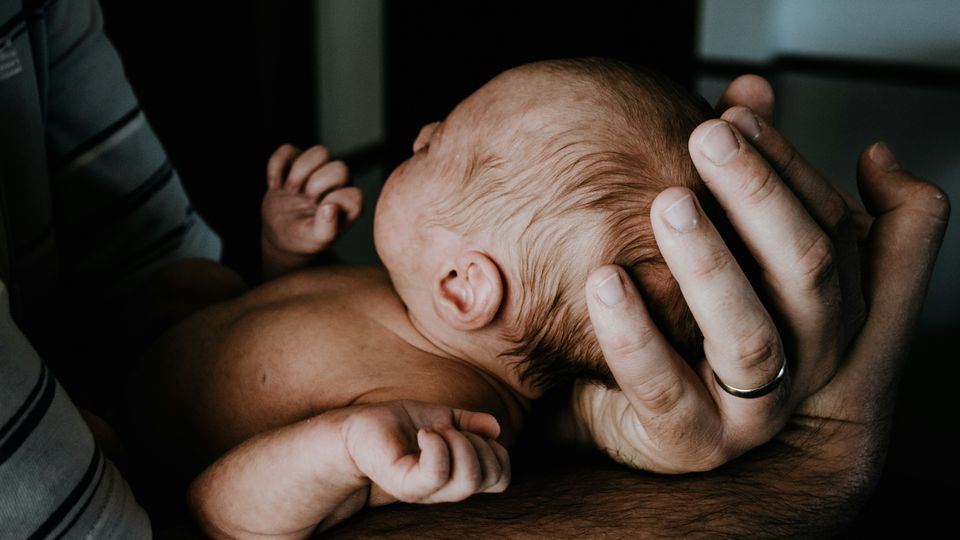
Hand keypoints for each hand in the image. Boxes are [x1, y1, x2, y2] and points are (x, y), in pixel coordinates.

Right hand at [261, 144, 362, 277]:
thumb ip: (327, 228)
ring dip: (301, 171)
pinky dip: (277, 165)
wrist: (280, 233)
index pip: (354, 194)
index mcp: (348, 203)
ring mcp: (316, 170)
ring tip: (290, 191)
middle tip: (305, 200)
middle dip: (318, 184)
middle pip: (340, 168)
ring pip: (320, 152)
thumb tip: (330, 207)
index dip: (335, 200)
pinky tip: (274, 185)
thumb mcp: (316, 240)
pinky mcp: (295, 162)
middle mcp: (338, 184)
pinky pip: (288, 149)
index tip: (319, 212)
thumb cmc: (304, 237)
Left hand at [341, 401, 509, 504]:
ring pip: (468, 477)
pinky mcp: (405, 485)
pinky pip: (437, 473)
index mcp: (459, 474)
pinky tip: (423, 433)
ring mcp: (426, 490)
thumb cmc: (399, 424)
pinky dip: (436, 445)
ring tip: (434, 431)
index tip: (471, 431)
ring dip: (459, 442)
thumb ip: (471, 423)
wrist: (359, 428)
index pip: (501, 477)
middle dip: (478, 442)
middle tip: (449, 429)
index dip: (498, 452)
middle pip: (489, 477)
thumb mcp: (444, 417)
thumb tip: (496, 428)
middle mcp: (446, 488)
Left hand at [574, 76, 949, 473]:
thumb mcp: (728, 244)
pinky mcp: (694, 441)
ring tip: (667, 203)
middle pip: (806, 269)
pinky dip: (633, 332)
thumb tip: (748, 87)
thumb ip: (745, 173)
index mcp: (828, 303)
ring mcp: (756, 407)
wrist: (642, 416)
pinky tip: (603, 279)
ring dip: (709, 263)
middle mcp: (809, 355)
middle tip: (706, 138)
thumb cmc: (691, 317)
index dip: (785, 164)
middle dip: (759, 195)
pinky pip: (662, 386)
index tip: (731, 112)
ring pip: (748, 334)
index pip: (830, 223)